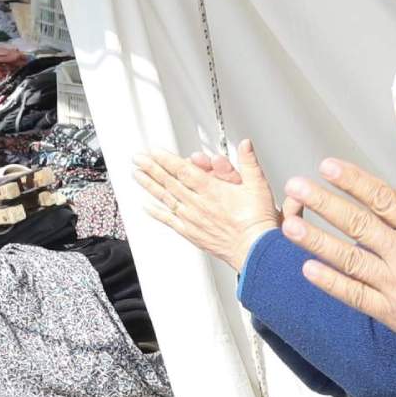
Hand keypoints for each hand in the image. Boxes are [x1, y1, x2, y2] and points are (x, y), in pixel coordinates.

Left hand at [135, 140, 279, 271]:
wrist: (255, 250)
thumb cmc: (257, 222)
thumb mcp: (258, 186)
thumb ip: (249, 163)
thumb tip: (245, 145)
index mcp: (212, 190)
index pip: (183, 169)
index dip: (166, 159)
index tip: (154, 151)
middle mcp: (198, 204)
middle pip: (169, 181)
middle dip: (152, 168)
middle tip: (138, 158)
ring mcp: (193, 219)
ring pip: (166, 198)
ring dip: (150, 185)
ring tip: (137, 175)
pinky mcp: (192, 233)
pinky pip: (170, 221)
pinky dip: (157, 213)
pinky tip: (147, 207)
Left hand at [282, 156, 395, 354]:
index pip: (383, 199)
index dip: (353, 181)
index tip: (327, 166)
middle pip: (358, 224)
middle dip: (324, 203)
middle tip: (295, 186)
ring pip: (349, 259)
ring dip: (317, 241)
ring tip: (289, 224)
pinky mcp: (393, 313)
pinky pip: (355, 296)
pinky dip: (331, 283)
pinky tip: (308, 269)